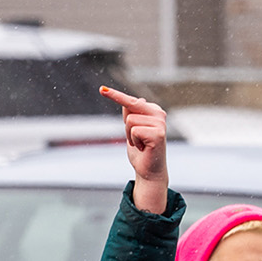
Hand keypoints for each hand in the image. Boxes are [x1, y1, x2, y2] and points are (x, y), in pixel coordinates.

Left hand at [102, 86, 168, 213]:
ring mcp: (160, 123)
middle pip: (130, 106)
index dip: (116, 95)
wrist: (148, 171)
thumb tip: (132, 101)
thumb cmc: (140, 151)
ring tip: (140, 144)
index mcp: (153, 110)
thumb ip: (131, 114)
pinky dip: (134, 141)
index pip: (131, 100)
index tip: (101, 89)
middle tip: (130, 132)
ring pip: (130, 121)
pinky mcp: (158, 133)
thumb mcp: (131, 130)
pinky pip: (134, 131)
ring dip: (129, 135)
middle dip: (124, 120)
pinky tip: (143, 148)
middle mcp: (159, 113)